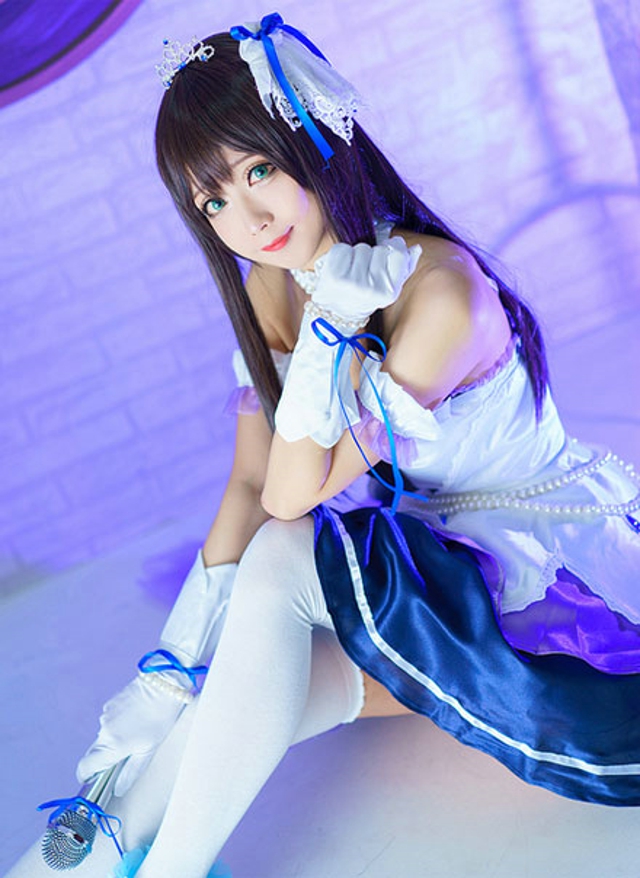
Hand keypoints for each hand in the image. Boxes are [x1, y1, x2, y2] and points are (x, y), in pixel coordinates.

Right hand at [76, 672, 189, 796]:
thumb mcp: (149, 750)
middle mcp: (104, 731)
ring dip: (115, 738)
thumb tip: (118, 789)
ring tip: (138, 730)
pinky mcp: (110, 703)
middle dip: (106, 757)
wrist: (165, 683)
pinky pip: (109, 721)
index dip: (87, 776)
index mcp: (113, 746)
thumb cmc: (161, 716)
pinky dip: (118, 723)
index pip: (84, 767)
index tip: (96, 778)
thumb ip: (131, 772)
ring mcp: (105, 715)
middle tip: (128, 752)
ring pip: (103, 735)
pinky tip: (136, 717)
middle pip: (94, 752)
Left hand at [312, 237, 420, 324]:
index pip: (398, 254)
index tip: (387, 248)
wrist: (337, 311)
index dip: (393, 246)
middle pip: (378, 249)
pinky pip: (342, 249)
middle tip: (364, 269)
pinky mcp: (334, 277)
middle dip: (372, 254)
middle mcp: (372, 290)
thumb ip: (404, 267)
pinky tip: (340, 269)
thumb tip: (416, 248)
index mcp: (389, 293)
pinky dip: (340, 254)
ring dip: (356, 255)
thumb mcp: (388, 286)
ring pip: (360, 248)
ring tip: (352, 271)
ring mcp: (352, 283)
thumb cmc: (365, 295)